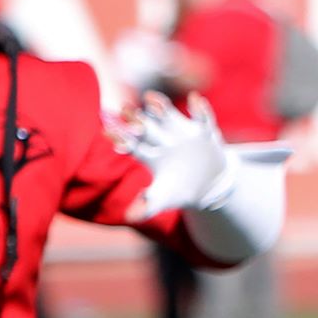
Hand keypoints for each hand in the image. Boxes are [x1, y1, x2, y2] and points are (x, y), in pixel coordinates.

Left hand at [119, 93, 233, 215]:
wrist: (209, 183)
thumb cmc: (179, 189)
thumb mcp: (164, 198)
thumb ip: (147, 205)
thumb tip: (130, 218)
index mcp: (149, 153)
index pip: (131, 143)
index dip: (120, 138)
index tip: (108, 133)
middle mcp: (162, 138)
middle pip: (146, 125)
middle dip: (136, 118)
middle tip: (125, 110)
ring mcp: (183, 132)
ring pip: (168, 115)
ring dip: (160, 106)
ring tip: (151, 98)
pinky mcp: (204, 131)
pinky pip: (202, 117)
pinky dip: (200, 108)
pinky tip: (196, 99)